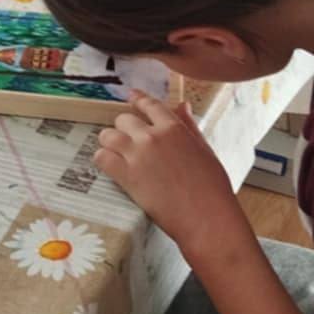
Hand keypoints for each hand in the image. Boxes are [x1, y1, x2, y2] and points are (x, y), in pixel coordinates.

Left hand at [95, 94, 240, 254]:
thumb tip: (182, 106)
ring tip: (117, 154)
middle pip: (123, 120)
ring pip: (107, 136)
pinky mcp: (126, 176)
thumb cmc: (211, 188)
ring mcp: (137, 155)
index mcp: (174, 129)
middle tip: (129, 142)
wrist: (206, 217)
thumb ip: (189, 127)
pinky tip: (112, 167)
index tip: (132, 96)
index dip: (138, 99)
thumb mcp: (204, 150)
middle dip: (125, 129)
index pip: (149, 105)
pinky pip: (101, 157)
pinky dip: (104, 160)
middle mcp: (152, 137)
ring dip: (110, 143)